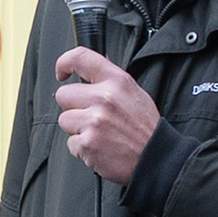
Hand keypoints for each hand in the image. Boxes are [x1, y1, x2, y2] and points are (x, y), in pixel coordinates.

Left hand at [54, 49, 161, 184]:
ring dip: (76, 129)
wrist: (156, 158)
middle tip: (91, 116)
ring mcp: (94, 121)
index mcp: (117, 81)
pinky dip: (82, 148)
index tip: (62, 73)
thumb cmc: (145, 129)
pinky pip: (70, 143)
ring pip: (64, 120)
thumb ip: (110, 81)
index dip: (64, 63)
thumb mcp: (134, 93)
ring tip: (99, 133)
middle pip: (63, 94)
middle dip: (72, 106)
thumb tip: (89, 69)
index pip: (80, 58)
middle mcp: (104, 98)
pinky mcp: (87, 143)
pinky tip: (100, 146)